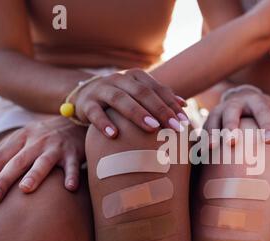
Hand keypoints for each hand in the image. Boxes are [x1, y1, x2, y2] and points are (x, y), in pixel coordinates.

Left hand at [0, 117, 86, 204]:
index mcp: (20, 138)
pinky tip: (70, 188)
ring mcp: (56, 148)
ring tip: (25, 189)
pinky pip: (73, 166)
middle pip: (17, 162)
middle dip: (3, 180)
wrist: (76, 122)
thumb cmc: (45, 136)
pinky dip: (72, 176)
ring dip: (34, 175)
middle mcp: (37, 142)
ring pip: (43, 162)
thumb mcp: (23, 137)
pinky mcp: (74, 153)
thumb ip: (5, 151)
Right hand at [73, 69, 188, 137]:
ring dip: (137, 113)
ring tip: (152, 128)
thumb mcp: (139, 95)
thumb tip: (184, 105)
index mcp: (136, 76)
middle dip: (160, 110)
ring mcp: (102, 89)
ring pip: (120, 99)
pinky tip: (114, 135)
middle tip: (174, 127)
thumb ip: (160, 98)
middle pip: (142, 92)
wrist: (85, 96)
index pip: (157, 89)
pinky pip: (95, 112)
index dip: (172, 105)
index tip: (184, 122)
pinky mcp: (86, 103)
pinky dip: (104, 123)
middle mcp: (119, 79)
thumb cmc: (121, 99)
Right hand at [203, 88, 269, 145]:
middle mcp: (236, 103)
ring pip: (213, 120)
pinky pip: (203, 129)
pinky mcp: (209, 118)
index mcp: (256, 101)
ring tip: (210, 148)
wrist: (241, 98)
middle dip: (231, 126)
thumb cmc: (264, 110)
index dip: (267, 126)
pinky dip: (201, 139)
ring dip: (212, 133)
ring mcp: (220, 110)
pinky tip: (200, 153)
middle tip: (232, 142)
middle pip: (232, 113)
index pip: (263, 112)